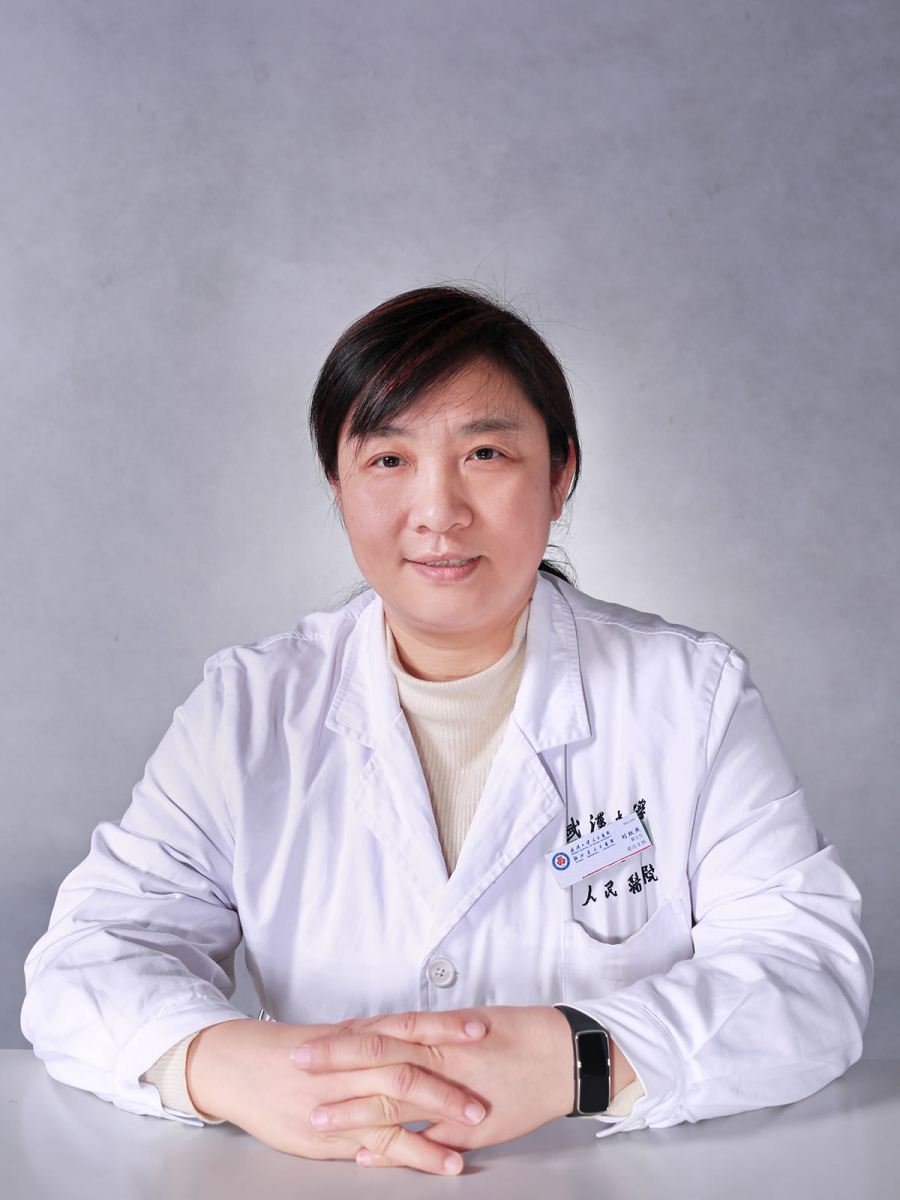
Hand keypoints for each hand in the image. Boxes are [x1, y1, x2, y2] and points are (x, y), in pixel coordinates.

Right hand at [185, 1013, 488, 1174]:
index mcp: (358, 1034)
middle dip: (452, 1078)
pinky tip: (443, 1162)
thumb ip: (376, 1041)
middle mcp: (353, 1062)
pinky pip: (382, 1143)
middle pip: (410, 1065)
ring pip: (399, 1104)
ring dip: (441, 1116)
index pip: (410, 1025)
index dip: (446, 1026)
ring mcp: (343, 1097)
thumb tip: (418, 1035)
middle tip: (488, 1087)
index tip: (482, 1026)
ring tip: (479, 1125)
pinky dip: (417, 1154)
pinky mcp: (334, 1132)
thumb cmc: (291, 1051)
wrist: (241, 1067)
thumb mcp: (338, 1037)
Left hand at [295, 1004, 577, 1165]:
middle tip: (296, 1067)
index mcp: (437, 1033)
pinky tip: (366, 1154)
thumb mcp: (467, 1025)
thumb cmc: (517, 1035)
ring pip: (393, 1100)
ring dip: (353, 1110)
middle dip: (333, 1065)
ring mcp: (452, 1093)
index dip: (339, 1040)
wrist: (562, 1055)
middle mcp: (439, 1058)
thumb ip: (427, 1034)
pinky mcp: (468, 1124)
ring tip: (317, 1119)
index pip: (377, 1033)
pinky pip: (424, 1137)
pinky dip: (394, 1147)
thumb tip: (388, 1036)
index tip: (305, 1043)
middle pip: (376, 1059)